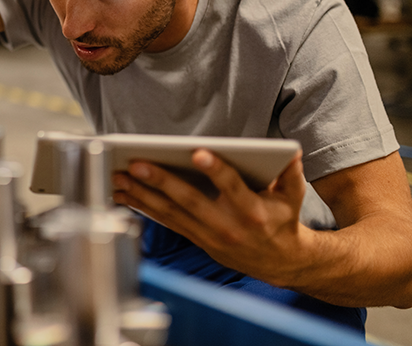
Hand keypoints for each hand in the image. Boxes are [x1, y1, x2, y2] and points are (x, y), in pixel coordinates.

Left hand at [112, 149, 309, 285]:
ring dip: (141, 195)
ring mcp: (208, 236)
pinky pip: (166, 222)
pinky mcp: (196, 239)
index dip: (216, 170)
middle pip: (189, 201)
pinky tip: (125, 194)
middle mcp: (227, 225)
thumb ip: (290, 172)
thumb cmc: (282, 221)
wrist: (280, 262)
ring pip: (170, 213)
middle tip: (136, 165)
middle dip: (161, 181)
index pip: (232, 187)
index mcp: (252, 211)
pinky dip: (143, 208)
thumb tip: (289, 150)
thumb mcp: (293, 197)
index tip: (197, 153)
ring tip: (119, 177)